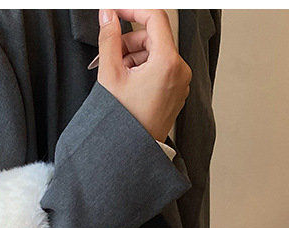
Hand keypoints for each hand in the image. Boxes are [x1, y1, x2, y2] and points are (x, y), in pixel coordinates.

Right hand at [96, 9, 191, 141]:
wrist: (132, 152)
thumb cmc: (124, 122)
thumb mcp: (110, 75)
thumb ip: (108, 39)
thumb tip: (108, 15)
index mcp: (168, 62)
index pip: (155, 17)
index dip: (132, 10)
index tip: (115, 13)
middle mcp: (180, 70)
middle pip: (153, 37)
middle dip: (129, 42)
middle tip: (110, 57)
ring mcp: (180, 82)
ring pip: (155, 52)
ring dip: (134, 56)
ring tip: (118, 76)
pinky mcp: (176, 91)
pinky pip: (160, 68)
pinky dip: (142, 68)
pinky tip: (128, 84)